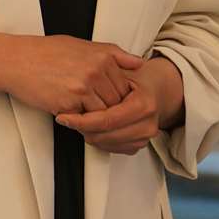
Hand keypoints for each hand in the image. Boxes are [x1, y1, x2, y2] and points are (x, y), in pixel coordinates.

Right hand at [0, 35, 143, 117]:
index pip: (125, 86)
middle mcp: (96, 70)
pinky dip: (82, 121)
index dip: (116, 96)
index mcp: (102, 56)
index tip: (103, 98)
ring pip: (105, 114)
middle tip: (92, 109)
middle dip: (108, 109)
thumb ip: (112, 54)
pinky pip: (87, 120)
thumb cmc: (45, 52)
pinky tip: (70, 113)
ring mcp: (84, 87)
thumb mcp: (81, 45)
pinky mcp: (70, 102)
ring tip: (83, 114)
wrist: (15, 60)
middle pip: (118, 102)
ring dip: (97, 118)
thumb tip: (139, 63)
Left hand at [57, 57, 183, 155]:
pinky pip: (113, 149)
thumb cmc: (135, 79)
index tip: (64, 117)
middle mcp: (148, 124)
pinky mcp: (139, 145)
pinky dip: (98, 140)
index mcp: (144, 105)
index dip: (82, 120)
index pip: (107, 119)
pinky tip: (89, 128)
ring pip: (106, 144)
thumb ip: (105, 72)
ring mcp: (145, 137)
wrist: (155, 91)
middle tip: (66, 120)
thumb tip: (85, 76)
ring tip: (76, 121)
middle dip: (82, 129)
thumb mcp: (121, 69)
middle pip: (105, 135)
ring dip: (88, 134)